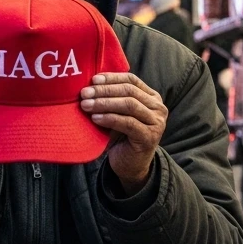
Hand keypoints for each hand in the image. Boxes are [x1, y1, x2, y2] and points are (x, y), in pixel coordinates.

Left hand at [80, 73, 167, 194]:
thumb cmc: (122, 137)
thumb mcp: (118, 113)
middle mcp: (158, 108)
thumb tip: (89, 84)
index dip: (112, 78)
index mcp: (152, 98)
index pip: (131, 80)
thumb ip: (112, 98)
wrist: (130, 165)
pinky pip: (128, 123)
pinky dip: (109, 119)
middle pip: (129, 91)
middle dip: (104, 91)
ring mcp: (156, 123)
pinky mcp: (149, 137)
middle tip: (84, 93)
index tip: (93, 79)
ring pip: (129, 105)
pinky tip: (95, 118)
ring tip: (86, 105)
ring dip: (104, 103)